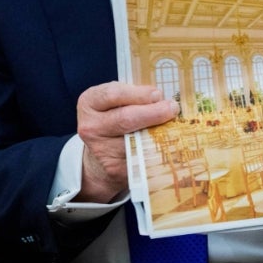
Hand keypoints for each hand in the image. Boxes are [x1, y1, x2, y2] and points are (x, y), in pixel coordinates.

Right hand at [75, 82, 178, 203]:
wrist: (101, 152)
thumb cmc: (115, 116)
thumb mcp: (115, 100)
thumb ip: (133, 95)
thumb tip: (161, 97)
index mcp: (89, 103)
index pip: (113, 94)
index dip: (139, 94)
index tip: (158, 94)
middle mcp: (90, 126)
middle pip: (125, 118)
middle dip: (154, 112)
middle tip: (172, 108)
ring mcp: (100, 149)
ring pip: (136, 141)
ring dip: (159, 132)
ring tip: (173, 125)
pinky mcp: (114, 168)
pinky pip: (141, 158)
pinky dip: (157, 150)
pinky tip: (166, 143)